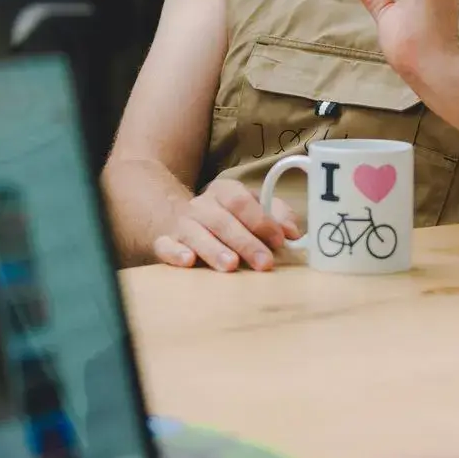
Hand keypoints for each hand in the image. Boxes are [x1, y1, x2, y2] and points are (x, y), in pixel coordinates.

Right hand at [152, 178, 298, 271]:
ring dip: (214, 250)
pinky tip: (187, 261)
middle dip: (245, 242)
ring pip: (196, 233)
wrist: (178, 218)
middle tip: (264, 263)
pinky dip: (175, 253)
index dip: (261, 220)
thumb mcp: (253, 209)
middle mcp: (201, 205)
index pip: (241, 201)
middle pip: (222, 220)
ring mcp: (182, 223)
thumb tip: (294, 232)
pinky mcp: (164, 241)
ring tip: (231, 266)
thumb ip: (276, 216)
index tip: (279, 240)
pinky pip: (166, 245)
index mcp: (224, 192)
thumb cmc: (227, 218)